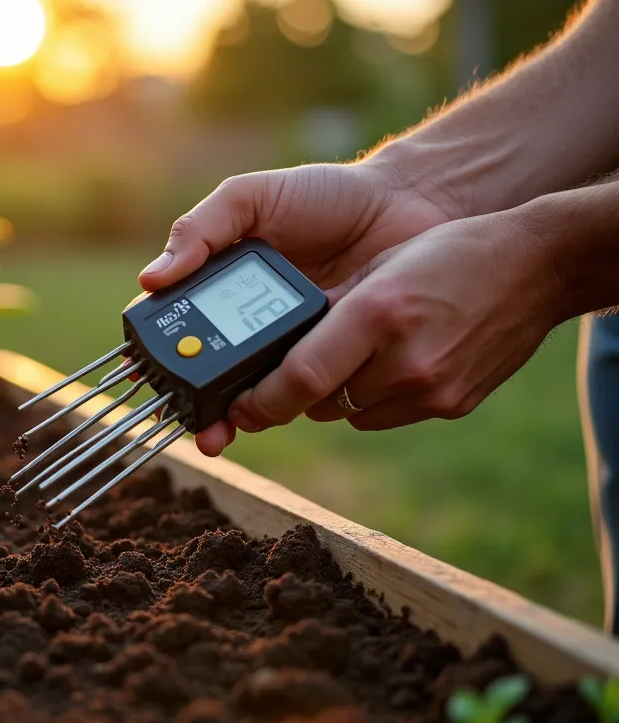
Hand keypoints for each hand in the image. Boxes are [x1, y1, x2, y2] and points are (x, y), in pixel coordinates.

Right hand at [138, 160, 454, 455]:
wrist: (408, 204)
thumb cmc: (326, 195)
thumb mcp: (252, 199)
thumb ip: (202, 229)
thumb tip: (151, 279)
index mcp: (222, 286)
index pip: (178, 329)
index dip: (159, 358)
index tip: (146, 378)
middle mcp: (251, 325)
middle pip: (211, 374)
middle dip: (196, 405)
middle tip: (190, 421)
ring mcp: (292, 347)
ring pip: (255, 391)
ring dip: (237, 414)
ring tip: (224, 429)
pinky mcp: (334, 361)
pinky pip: (308, 392)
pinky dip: (292, 404)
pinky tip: (277, 411)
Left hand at [227, 211, 562, 434]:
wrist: (535, 267)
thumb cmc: (448, 254)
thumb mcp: (379, 269)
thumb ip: (328, 311)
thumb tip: (279, 351)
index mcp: (379, 312)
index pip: (301, 377)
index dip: (260, 401)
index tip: (237, 407)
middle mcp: (405, 359)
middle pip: (318, 402)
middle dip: (291, 393)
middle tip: (282, 375)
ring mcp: (431, 389)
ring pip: (347, 414)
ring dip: (334, 395)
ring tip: (351, 355)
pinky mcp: (450, 406)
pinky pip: (383, 417)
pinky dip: (370, 400)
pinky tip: (387, 365)